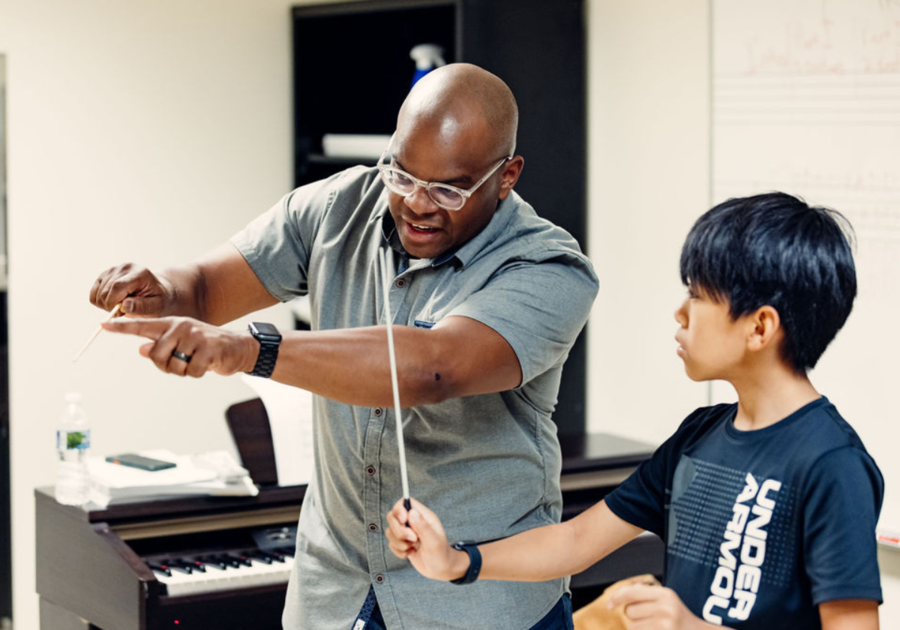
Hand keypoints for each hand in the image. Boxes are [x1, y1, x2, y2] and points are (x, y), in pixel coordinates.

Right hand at [90, 263, 175, 316]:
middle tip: (124, 311)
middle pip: (105, 291)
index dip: (114, 303)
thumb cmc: (158, 300)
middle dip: (111, 306)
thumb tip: (124, 305)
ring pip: (97, 293)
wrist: (157, 290)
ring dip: (106, 305)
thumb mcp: (156, 306)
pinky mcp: (105, 275)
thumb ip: (142, 306)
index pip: (117, 286)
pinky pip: (93, 293)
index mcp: (139, 273)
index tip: (121, 313)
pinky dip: (100, 302)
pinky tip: (114, 302)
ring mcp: (113, 269)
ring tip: (121, 306)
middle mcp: (124, 268)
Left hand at [101, 316, 256, 377]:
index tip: (103, 324)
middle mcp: (181, 327)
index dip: (122, 327)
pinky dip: (198, 373)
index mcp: (171, 324)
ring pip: (174, 366)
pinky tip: (207, 364)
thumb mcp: (183, 343)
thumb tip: (142, 349)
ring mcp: (195, 336)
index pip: (142, 325)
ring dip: (184, 371)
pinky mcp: (208, 349)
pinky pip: (192, 371)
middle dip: (167, 365)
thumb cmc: (206, 347)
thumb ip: (162, 345)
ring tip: (197, 361)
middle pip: (156, 355)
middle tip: (183, 361)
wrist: (238, 347)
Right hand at [385, 498, 467, 581]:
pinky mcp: (402, 543)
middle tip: (414, 539)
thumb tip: (411, 512)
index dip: (399, 510)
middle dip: (399, 531)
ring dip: (399, 543)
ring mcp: (406, 532)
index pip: (404, 502)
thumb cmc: (441, 554)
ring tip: (413, 547)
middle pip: (392, 516)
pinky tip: (411, 553)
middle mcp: (413, 522)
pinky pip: (391, 544)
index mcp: (422, 516)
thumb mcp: (434, 541)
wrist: (441, 570)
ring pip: (390, 531)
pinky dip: (399, 551)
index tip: (404, 521)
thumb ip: (423, 526)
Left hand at [607, 583, 708, 629]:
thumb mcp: (667, 600)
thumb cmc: (679, 618)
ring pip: (632, 626)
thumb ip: (644, 595)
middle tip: (650, 620)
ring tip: (654, 628)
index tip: (609, 605)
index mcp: (666, 594)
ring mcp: (666, 625)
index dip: (616, 598)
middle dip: (634, 617)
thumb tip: (618, 596)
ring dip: (638, 629)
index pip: (631, 592)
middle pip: (630, 611)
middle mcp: (666, 608)